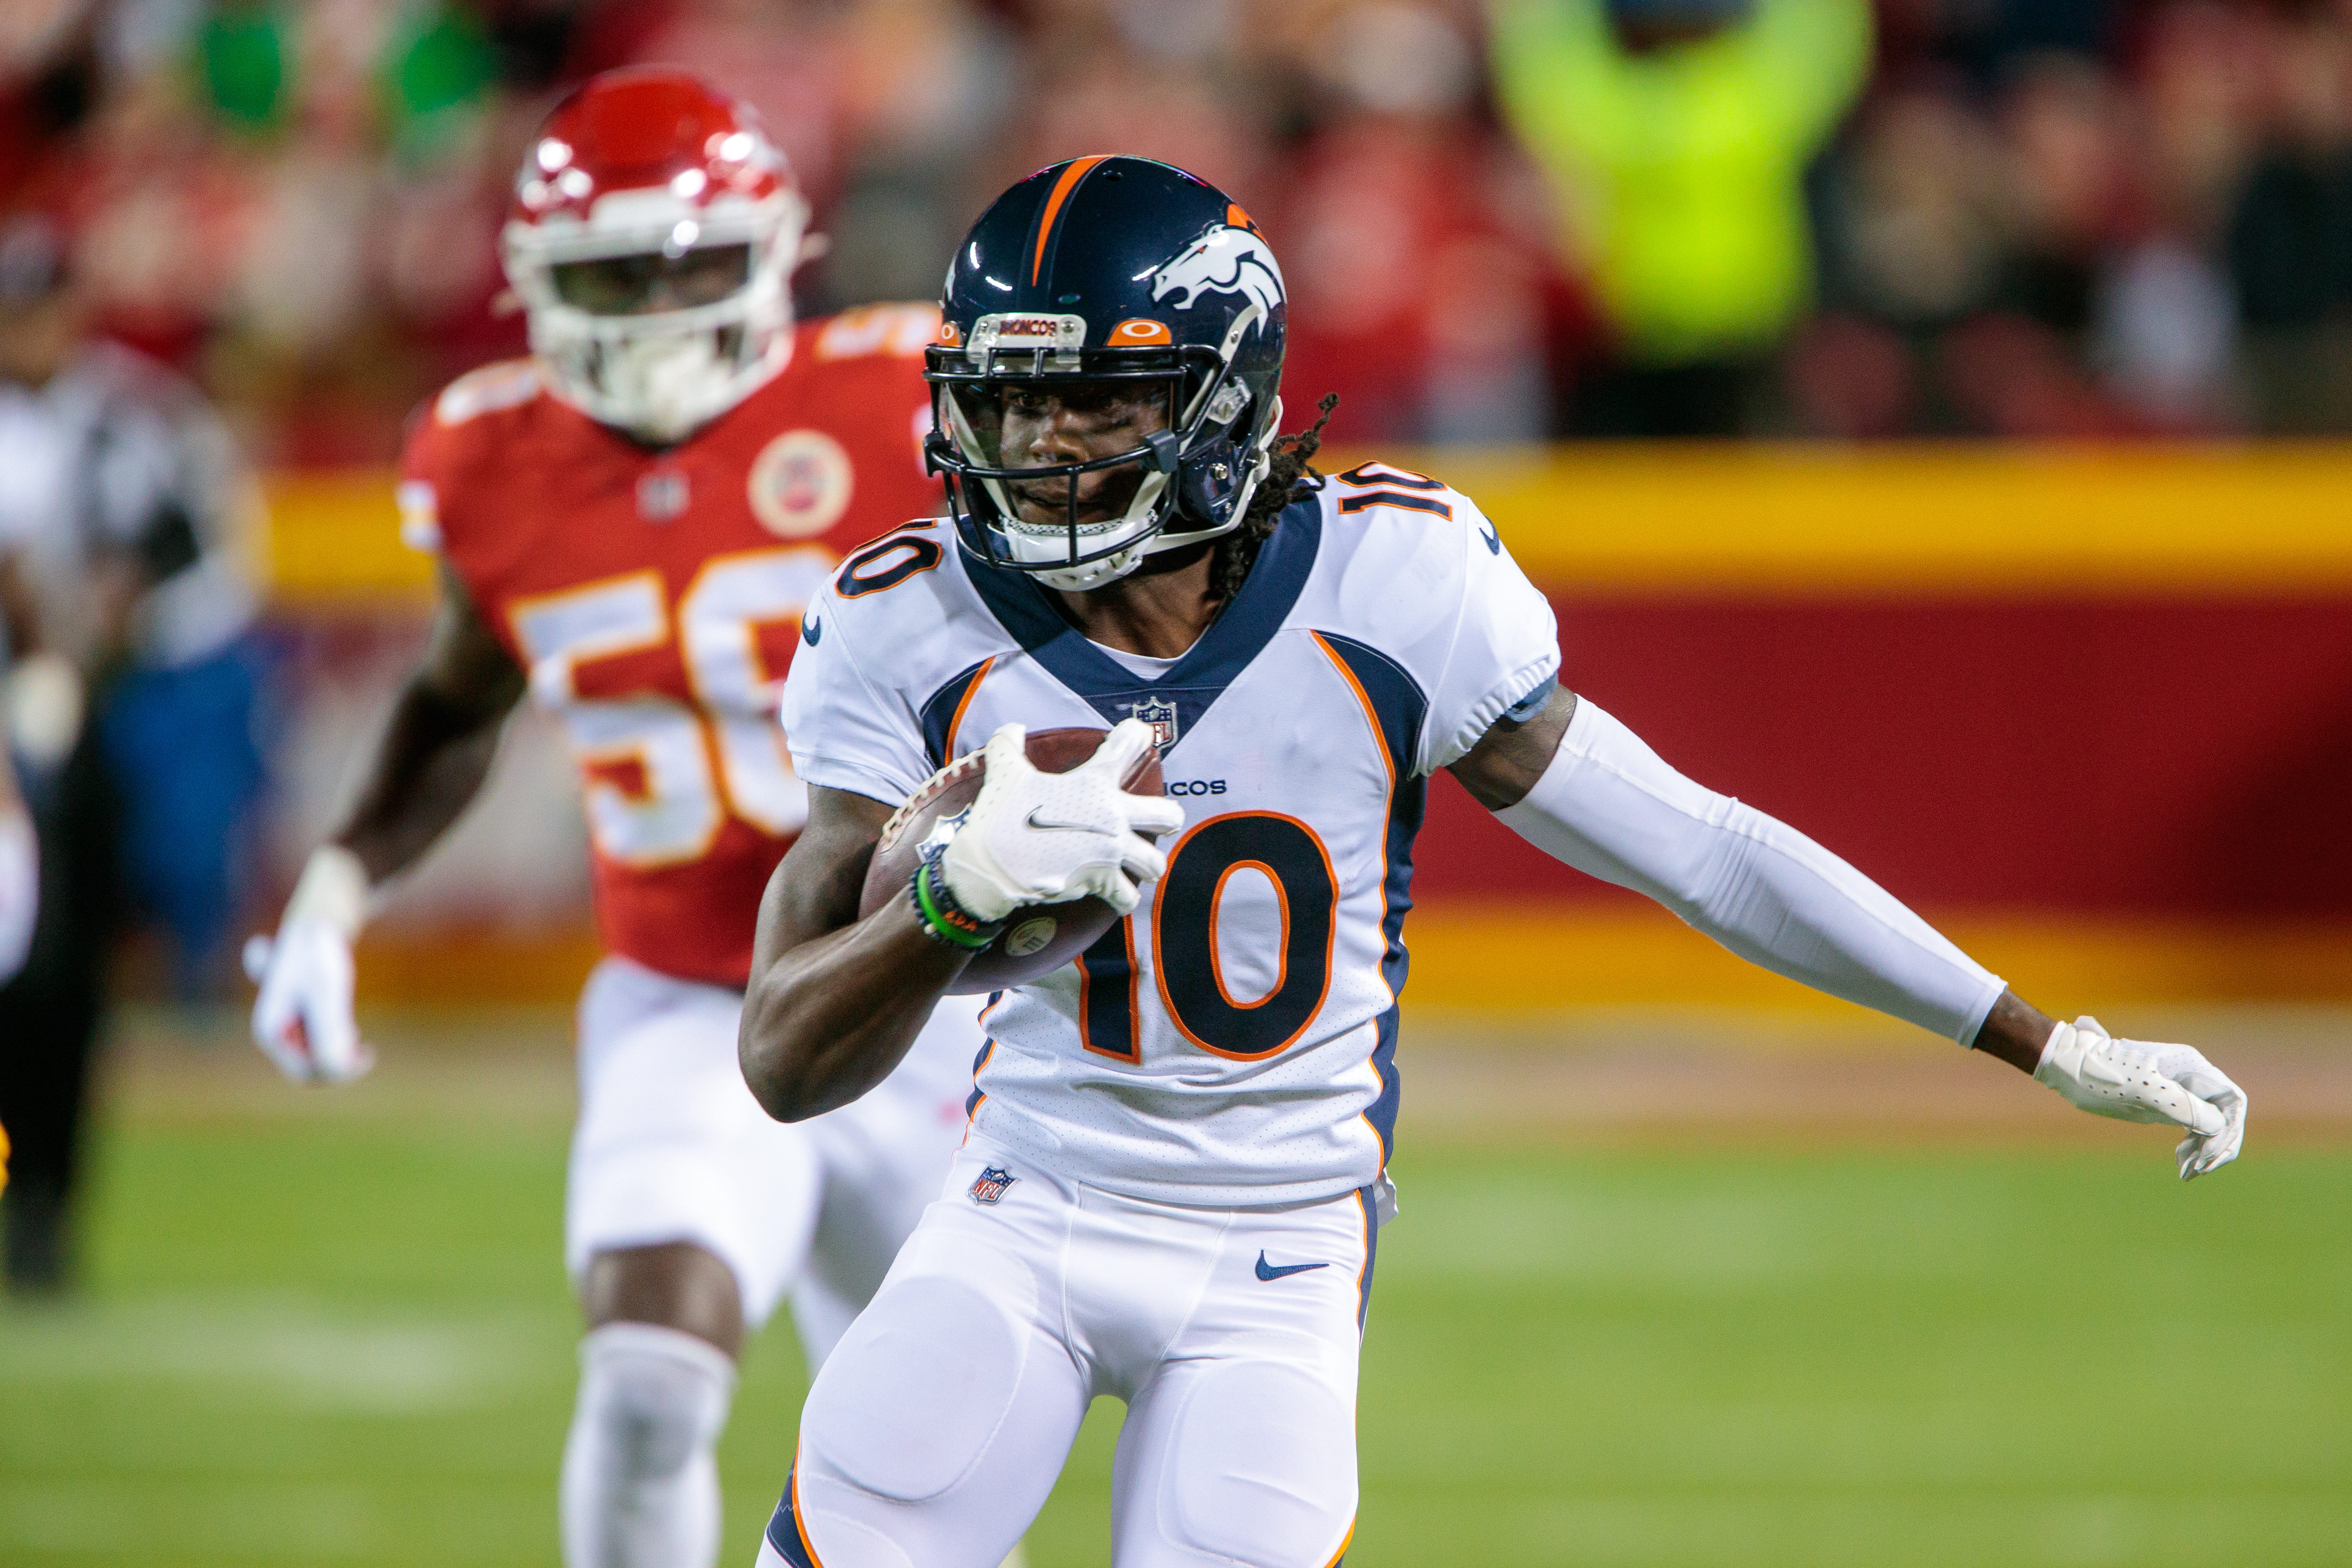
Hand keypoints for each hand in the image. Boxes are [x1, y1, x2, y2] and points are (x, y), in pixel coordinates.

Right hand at [245, 846, 374, 1084]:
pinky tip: (348, 1033)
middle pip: (311, 1065)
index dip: (338, 1073)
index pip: (306, 1074)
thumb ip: (330, 1032)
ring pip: (319, 1050)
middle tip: (365, 1055)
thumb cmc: (321, 949)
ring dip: (341, 1048)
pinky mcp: (304, 1001)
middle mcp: (274, 1025)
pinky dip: (340, 1032)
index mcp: (270, 1030)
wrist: (324, 909)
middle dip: (339, 1061)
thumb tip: (336, 1069)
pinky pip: (322, 1030)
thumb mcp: (329, 992)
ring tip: (360, 1046)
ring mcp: (287, 1013)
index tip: (368, 1054)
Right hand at [940, 720, 1186, 918]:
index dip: (1137, 736)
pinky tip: (1116, 894)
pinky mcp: (1101, 882)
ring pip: (1154, 863)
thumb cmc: (1001, 816)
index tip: (1137, 736)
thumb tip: (1013, 728)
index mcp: (1094, 783)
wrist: (992, 866)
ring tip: (1138, 864)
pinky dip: (1123, 898)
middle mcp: (1112, 816)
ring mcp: (1110, 852)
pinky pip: (1127, 897)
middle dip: (1168, 818)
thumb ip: (1009, 744)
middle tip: (1161, 820)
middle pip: (1166, 815)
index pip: (1129, 745)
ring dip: (1148, 864)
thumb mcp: (1004, 772)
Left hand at [2034, 1016, 2246, 1178]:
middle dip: (2218, 1145)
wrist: (2067, 1067)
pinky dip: (2192, 1147)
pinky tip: (2181, 1163)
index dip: (2229, 1130)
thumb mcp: (2144, 1093)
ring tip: (2187, 1173)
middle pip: (2225, 1115)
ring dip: (2205, 1150)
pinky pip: (2193, 1127)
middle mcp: (2190, 1076)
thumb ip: (2184, 1107)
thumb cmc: (2100, 1076)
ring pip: (2210, 1124)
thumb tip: (2219, 1125)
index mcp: (2191, 1067)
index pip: (2232, 1101)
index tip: (2207, 1156)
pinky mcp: (2165, 1104)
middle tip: (2198, 1171)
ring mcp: (2178, 1090)